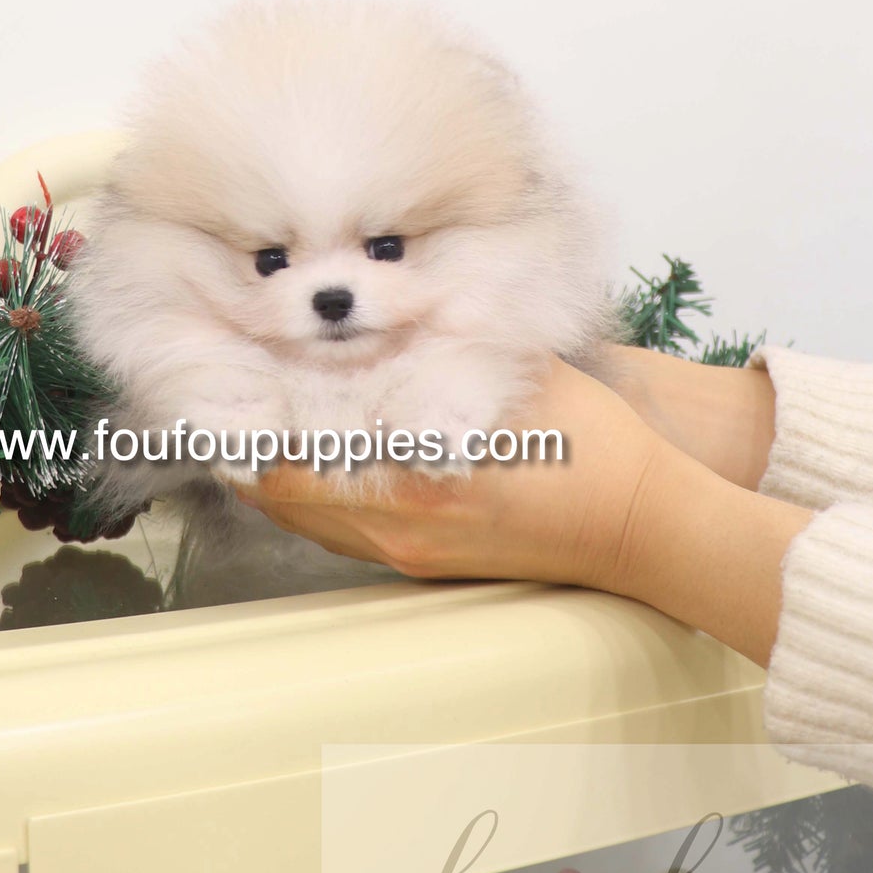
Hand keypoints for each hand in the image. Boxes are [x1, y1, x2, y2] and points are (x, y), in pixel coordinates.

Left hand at [236, 354, 810, 665]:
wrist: (647, 525)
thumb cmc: (597, 447)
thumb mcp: (521, 375)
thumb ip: (450, 347)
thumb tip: (391, 311)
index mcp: (421, 479)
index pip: (297, 469)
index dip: (248, 434)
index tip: (224, 396)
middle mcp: (404, 526)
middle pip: (288, 501)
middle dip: (252, 452)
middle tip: (229, 403)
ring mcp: (413, 552)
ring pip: (313, 521)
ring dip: (284, 474)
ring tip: (261, 423)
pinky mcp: (427, 562)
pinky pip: (348, 531)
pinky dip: (321, 494)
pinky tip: (323, 453)